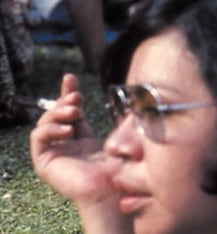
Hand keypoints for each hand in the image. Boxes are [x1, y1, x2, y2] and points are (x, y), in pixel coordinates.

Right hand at [29, 74, 119, 208]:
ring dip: (57, 113)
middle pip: (55, 114)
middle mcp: (66, 144)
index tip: (70, 77)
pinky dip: (49, 129)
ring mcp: (54, 153)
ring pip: (44, 123)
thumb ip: (118, 118)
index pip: (71, 111)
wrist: (113, 189)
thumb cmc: (120, 166)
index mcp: (82, 138)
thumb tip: (129, 95)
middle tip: (77, 98)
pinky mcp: (44, 162)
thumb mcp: (120, 135)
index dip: (69, 92)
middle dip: (64, 101)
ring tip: (75, 112)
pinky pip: (37, 138)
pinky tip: (67, 130)